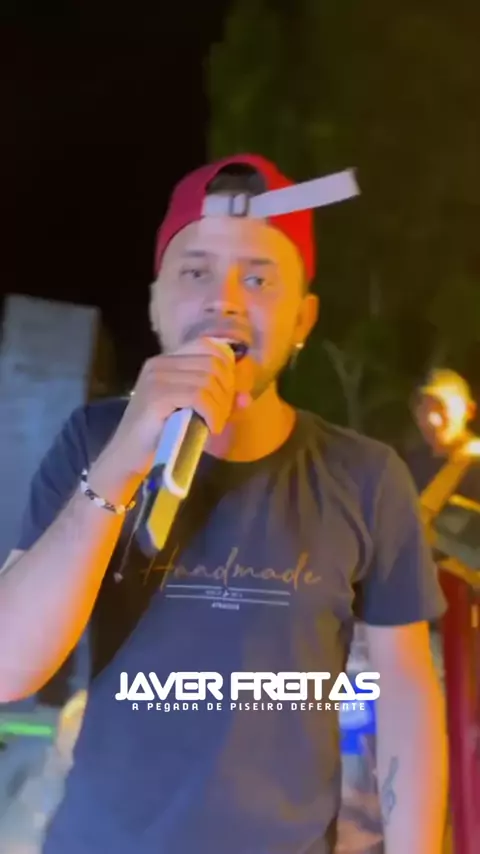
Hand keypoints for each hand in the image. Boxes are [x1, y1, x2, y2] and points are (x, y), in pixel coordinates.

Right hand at [106, 338, 245, 477]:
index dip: (226, 366)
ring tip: (215, 424)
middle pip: (212, 363)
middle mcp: (159, 363)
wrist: (128, 458)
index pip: (207, 346)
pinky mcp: (157, 396)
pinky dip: (212, 413)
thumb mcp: (193, 412)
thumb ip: (218, 400)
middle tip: (222, 415)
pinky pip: (199, 396)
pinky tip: (211, 428)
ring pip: (207, 380)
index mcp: (166, 360)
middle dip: (226, 391)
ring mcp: (156, 378)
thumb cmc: (161, 435)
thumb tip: (246, 397)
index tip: (229, 393)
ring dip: (220, 406)